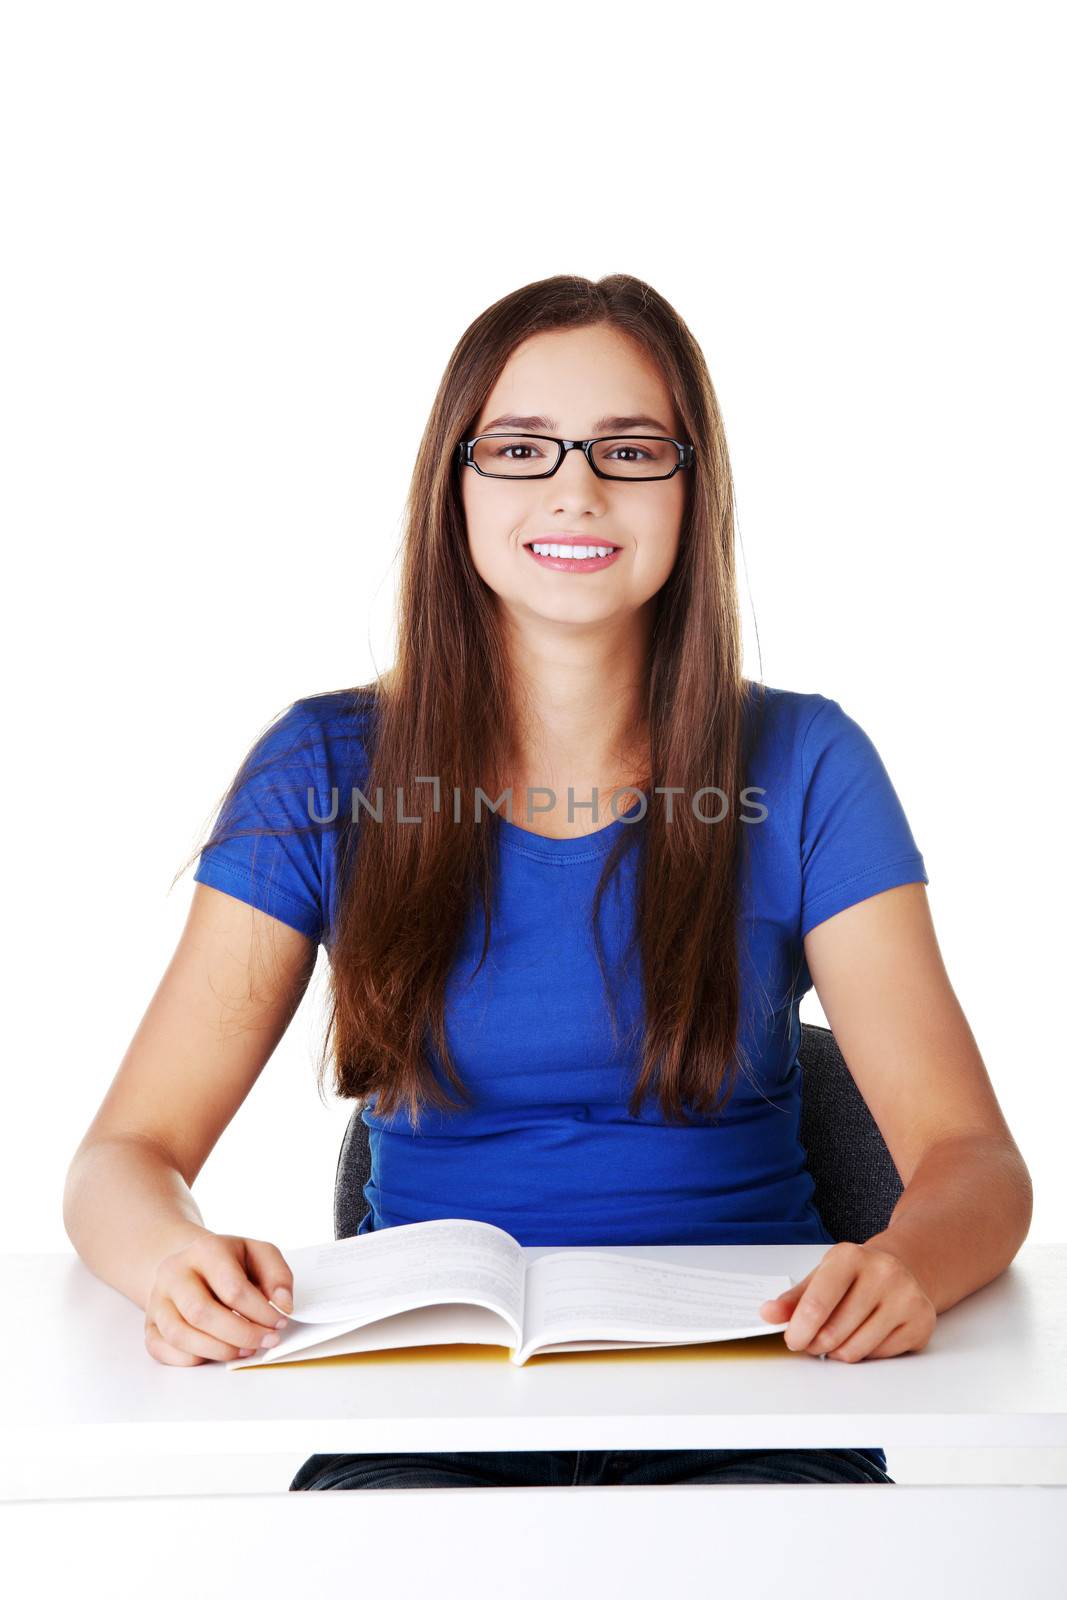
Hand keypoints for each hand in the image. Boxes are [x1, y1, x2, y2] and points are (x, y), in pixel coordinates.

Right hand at [144, 1229, 294, 1365]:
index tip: (279, 1323)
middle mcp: (174, 1272)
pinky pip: (163, 1349)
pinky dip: (192, 1359)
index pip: (233, 1288)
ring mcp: (157, 1299)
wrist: (190, 1263)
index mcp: (205, 1249)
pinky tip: (216, 1353)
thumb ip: (278, 1275)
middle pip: (202, 1313)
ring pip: (180, 1335)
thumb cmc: (229, 1263)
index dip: (261, 1312)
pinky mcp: (150, 1324)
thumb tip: (283, 1306)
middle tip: (264, 1342)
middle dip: (240, 1334)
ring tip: (244, 1350)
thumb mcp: (259, 1254)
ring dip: (218, 1350)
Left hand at [757, 1240, 936, 1361]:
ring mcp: (906, 1297)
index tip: (792, 1340)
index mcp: (850, 1256)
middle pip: (834, 1331)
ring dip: (838, 1353)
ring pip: (856, 1349)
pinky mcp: (921, 1321)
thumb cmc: (855, 1276)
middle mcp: (883, 1272)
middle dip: (816, 1344)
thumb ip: (793, 1298)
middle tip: (813, 1342)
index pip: (817, 1303)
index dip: (799, 1329)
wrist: (902, 1268)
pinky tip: (864, 1336)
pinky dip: (865, 1354)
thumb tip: (767, 1314)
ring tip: (837, 1339)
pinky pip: (880, 1355)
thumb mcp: (822, 1276)